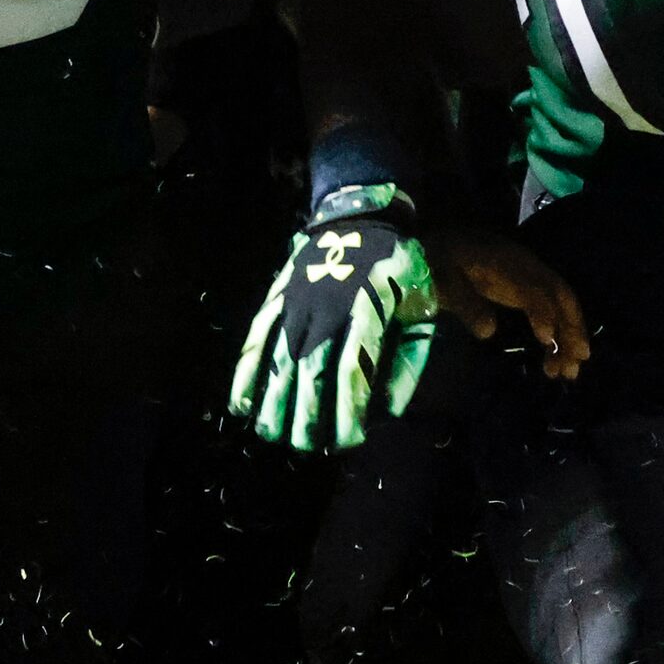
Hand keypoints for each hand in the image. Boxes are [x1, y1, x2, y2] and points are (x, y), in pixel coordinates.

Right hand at [230, 187, 438, 451]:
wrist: (364, 216)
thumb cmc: (401, 269)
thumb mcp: (422, 308)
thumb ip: (409, 361)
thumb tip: (388, 412)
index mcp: (367, 311)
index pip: (353, 369)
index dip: (348, 408)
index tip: (348, 441)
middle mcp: (325, 309)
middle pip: (311, 369)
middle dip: (307, 413)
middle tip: (306, 447)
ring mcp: (296, 303)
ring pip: (279, 358)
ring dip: (273, 400)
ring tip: (272, 434)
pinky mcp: (277, 299)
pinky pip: (257, 339)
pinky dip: (246, 373)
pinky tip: (240, 404)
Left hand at [425, 223, 590, 380]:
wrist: (439, 241)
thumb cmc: (439, 262)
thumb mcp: (443, 280)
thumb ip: (465, 304)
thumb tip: (489, 331)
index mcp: (505, 263)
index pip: (532, 287)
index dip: (542, 311)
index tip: (546, 339)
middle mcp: (527, 268)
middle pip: (560, 295)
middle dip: (572, 327)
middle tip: (576, 362)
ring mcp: (530, 277)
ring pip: (561, 304)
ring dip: (569, 337)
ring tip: (568, 372)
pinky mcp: (527, 287)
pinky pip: (552, 308)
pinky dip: (559, 333)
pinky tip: (554, 359)